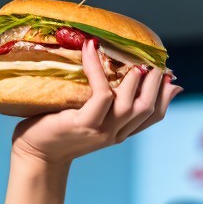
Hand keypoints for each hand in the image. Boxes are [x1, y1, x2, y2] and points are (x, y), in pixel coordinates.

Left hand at [12, 39, 179, 164]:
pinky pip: (101, 94)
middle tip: (149, 59)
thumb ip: (109, 105)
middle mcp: (114, 134)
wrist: (34, 154)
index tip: (168, 74)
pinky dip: (97, 69)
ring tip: (127, 54)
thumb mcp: (89, 118)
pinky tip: (90, 49)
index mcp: (120, 133)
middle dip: (154, 82)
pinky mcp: (84, 124)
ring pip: (130, 103)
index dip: (165, 94)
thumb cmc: (57, 129)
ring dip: (133, 77)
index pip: (154, 115)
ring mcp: (101, 131)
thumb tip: (122, 84)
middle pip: (147, 108)